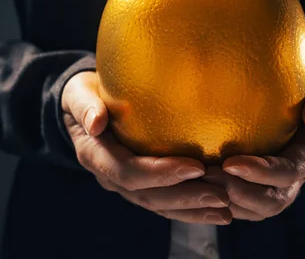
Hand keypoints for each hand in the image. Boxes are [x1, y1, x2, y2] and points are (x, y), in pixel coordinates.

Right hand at [62, 71, 231, 224]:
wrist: (82, 108)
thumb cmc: (85, 94)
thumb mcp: (79, 94)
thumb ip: (85, 106)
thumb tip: (96, 121)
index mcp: (95, 155)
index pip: (128, 171)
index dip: (161, 173)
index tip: (196, 166)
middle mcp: (110, 177)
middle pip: (149, 196)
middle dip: (186, 197)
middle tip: (222, 195)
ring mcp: (126, 185)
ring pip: (160, 206)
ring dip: (193, 210)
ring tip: (226, 209)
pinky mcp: (141, 186)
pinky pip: (165, 203)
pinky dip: (191, 209)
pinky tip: (218, 210)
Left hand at [204, 63, 304, 220]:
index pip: (290, 171)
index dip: (262, 172)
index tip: (231, 163)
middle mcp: (299, 174)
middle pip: (274, 200)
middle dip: (241, 193)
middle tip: (207, 176)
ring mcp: (281, 182)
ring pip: (258, 209)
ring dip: (229, 200)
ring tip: (199, 183)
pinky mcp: (263, 182)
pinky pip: (245, 203)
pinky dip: (223, 200)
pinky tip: (198, 184)